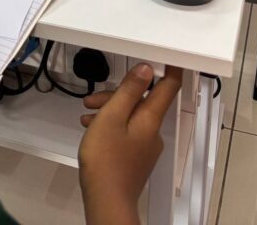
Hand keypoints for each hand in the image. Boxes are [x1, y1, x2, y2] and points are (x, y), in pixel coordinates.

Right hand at [77, 64, 182, 224]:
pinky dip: (110, 127)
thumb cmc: (106, 156)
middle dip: (117, 94)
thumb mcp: (112, 117)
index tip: (170, 56)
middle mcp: (153, 131)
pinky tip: (92, 131)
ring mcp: (146, 146)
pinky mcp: (136, 158)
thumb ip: (128, 91)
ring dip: (108, 111)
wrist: (107, 200)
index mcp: (150, 118)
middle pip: (141, 102)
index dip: (170, 70)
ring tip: (86, 117)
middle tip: (91, 100)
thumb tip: (146, 69)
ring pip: (130, 117)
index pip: (168, 87)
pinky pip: (126, 132)